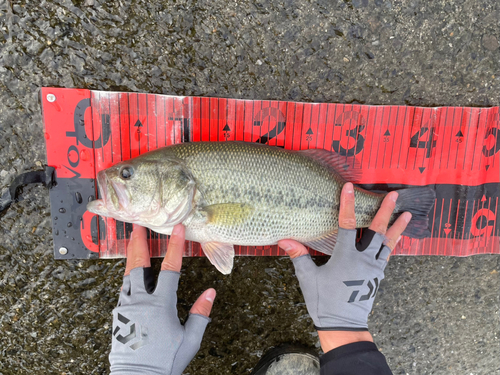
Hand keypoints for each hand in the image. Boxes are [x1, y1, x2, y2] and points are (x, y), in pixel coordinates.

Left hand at [109, 224, 215, 374]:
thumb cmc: (165, 362)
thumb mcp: (190, 340)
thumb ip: (201, 314)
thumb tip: (211, 292)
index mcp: (161, 305)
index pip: (170, 268)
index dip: (175, 246)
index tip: (178, 228)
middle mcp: (141, 302)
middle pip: (138, 265)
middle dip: (138, 242)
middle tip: (137, 225)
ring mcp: (127, 307)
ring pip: (127, 275)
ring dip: (131, 257)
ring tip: (133, 242)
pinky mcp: (119, 315)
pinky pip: (123, 290)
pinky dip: (128, 277)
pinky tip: (131, 274)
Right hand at [279, 182, 410, 352]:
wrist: (344, 326)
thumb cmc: (324, 302)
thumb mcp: (308, 279)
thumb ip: (298, 256)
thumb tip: (284, 240)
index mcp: (345, 257)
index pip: (347, 224)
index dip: (347, 204)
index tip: (349, 187)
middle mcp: (363, 259)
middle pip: (377, 230)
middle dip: (385, 211)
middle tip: (394, 194)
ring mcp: (374, 268)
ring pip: (388, 243)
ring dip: (398, 227)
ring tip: (407, 213)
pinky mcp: (377, 276)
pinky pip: (388, 255)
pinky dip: (394, 243)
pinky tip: (397, 237)